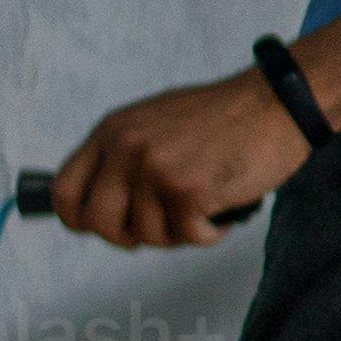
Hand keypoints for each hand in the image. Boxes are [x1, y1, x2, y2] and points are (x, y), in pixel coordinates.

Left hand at [43, 67, 313, 250]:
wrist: (276, 103)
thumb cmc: (225, 117)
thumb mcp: (156, 122)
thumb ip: (123, 156)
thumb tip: (96, 205)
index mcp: (113, 130)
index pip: (65, 191)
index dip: (81, 219)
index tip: (109, 224)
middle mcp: (126, 148)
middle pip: (98, 224)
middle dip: (130, 236)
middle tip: (162, 225)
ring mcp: (155, 170)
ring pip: (147, 236)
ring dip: (179, 232)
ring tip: (203, 204)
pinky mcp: (188, 191)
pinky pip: (187, 238)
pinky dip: (210, 232)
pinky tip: (222, 206)